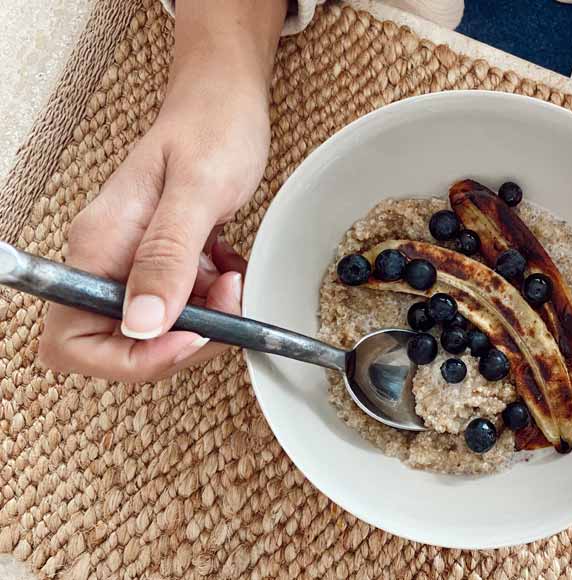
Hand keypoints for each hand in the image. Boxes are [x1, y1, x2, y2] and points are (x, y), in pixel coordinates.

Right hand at [38, 0, 286, 381]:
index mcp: (98, 246)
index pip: (75, 340)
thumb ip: (167, 258)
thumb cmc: (212, 130)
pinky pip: (179, 307)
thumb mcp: (197, 193)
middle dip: (178, 340)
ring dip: (203, 319)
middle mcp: (106, 260)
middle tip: (224, 306)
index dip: (132, 358)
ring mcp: (133, 262)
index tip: (189, 337)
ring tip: (232, 280)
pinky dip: (211, 302)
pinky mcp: (161, 261)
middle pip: (119, 345)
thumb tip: (140, 323)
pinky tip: (229, 271)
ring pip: (156, 330)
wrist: (226, 100)